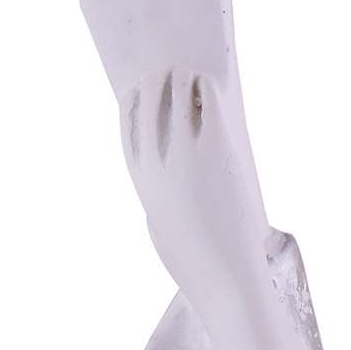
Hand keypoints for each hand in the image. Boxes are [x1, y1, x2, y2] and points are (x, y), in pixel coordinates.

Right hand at [120, 69, 266, 300]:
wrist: (223, 276)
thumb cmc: (197, 266)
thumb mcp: (165, 236)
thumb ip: (158, 213)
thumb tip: (158, 212)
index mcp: (141, 178)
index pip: (127, 127)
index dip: (132, 105)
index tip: (137, 92)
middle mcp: (157, 160)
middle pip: (147, 104)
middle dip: (154, 85)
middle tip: (164, 72)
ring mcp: (185, 152)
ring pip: (177, 97)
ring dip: (182, 82)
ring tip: (190, 75)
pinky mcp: (216, 150)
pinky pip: (207, 105)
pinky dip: (206, 91)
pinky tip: (209, 85)